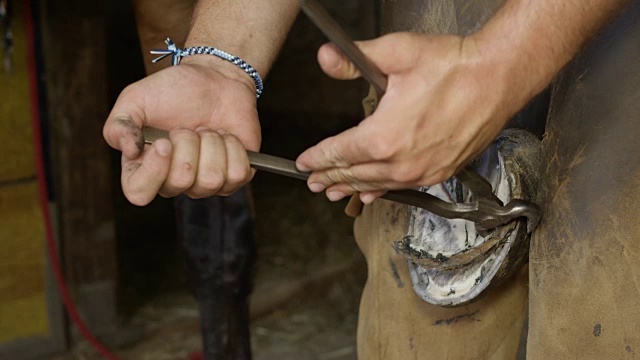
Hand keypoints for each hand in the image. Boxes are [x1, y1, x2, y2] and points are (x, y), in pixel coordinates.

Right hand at [103, 57, 259, 205]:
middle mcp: (174, 182)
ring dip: (212, 144)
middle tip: (187, 126)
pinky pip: (237, 174)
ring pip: (211, 179)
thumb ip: (120, 125)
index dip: (153, 171)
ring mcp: (206, 183)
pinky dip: (234, 147)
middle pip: (180, 182)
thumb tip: (130, 151)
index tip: (165, 142)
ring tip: (207, 129)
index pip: (139, 194)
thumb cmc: (174, 91)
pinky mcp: (235, 177)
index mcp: (144, 168)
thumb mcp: (135, 99)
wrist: (216, 79)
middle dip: (188, 144)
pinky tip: (226, 136)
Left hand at [296, 33, 525, 203]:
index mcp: (384, 136)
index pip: (339, 152)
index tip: (304, 163)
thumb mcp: (396, 53)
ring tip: (334, 192)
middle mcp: (401, 162)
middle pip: (354, 173)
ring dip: (352, 188)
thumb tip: (326, 57)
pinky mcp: (440, 172)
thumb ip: (355, 60)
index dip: (318, 158)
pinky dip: (382, 190)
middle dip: (329, 177)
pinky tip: (371, 195)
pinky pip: (402, 187)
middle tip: (312, 182)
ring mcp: (422, 171)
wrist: (498, 77)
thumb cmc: (453, 66)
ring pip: (376, 185)